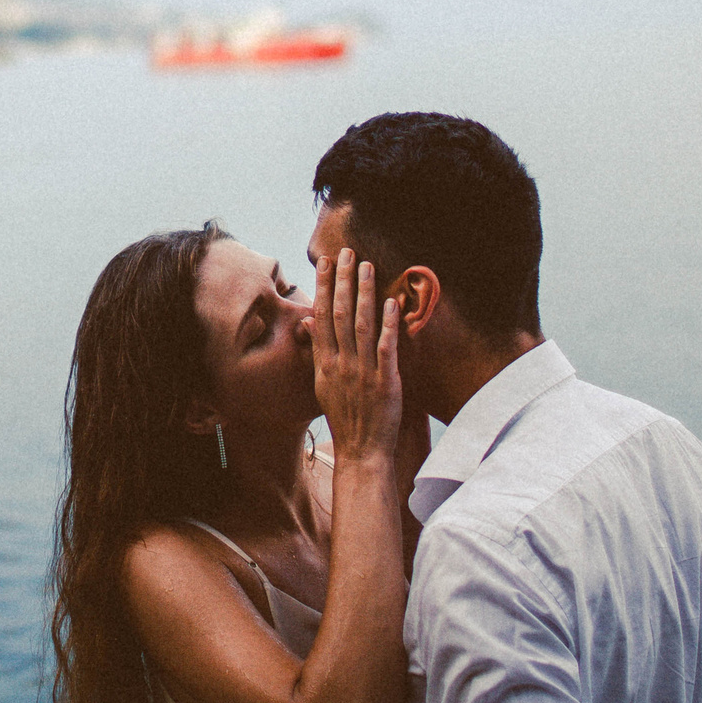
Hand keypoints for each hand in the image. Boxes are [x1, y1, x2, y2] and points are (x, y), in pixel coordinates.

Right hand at [311, 248, 401, 464]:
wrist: (361, 449)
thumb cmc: (345, 415)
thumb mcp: (322, 383)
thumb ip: (320, 351)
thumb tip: (310, 323)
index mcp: (325, 362)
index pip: (322, 316)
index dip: (323, 287)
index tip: (325, 262)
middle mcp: (341, 363)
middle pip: (339, 313)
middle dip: (343, 280)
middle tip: (347, 253)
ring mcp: (363, 371)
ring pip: (362, 323)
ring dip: (364, 292)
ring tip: (367, 266)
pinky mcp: (385, 380)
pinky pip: (386, 347)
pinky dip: (388, 324)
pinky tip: (391, 303)